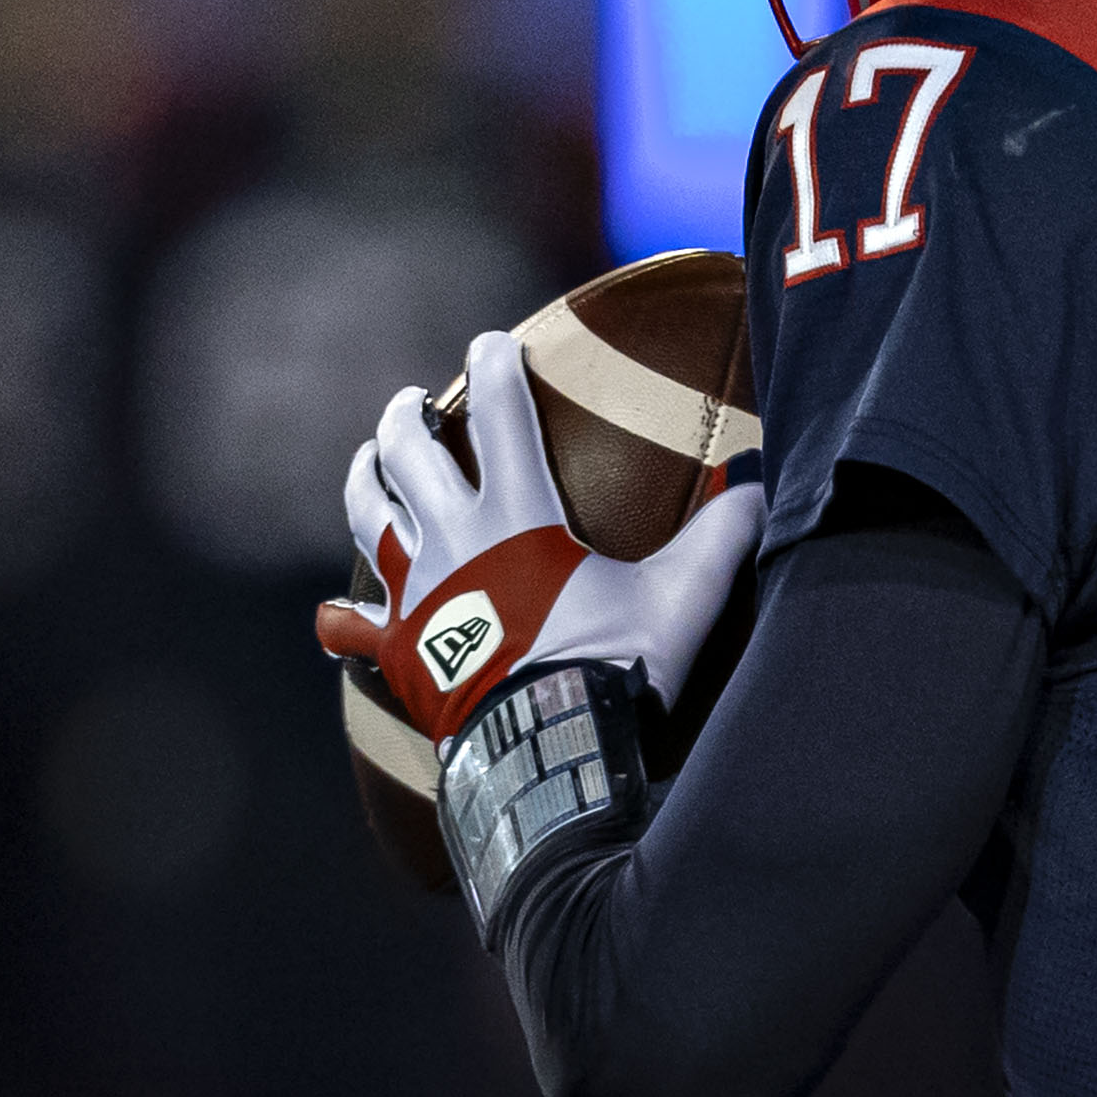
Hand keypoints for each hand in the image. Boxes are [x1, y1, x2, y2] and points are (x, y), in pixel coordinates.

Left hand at [314, 330, 763, 744]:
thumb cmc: (613, 665)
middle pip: (407, 453)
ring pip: (367, 516)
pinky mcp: (400, 650)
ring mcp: (418, 594)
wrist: (552, 753)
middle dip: (405, 417)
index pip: (497, 412)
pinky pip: (357, 626)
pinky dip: (346, 617)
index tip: (490, 343)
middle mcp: (453, 540)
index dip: (493, 366)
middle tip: (413, 402)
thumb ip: (723, 533)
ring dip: (364, 478)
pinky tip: (335, 616)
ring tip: (369, 460)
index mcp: (517, 514)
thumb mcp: (682, 596)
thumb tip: (762, 482)